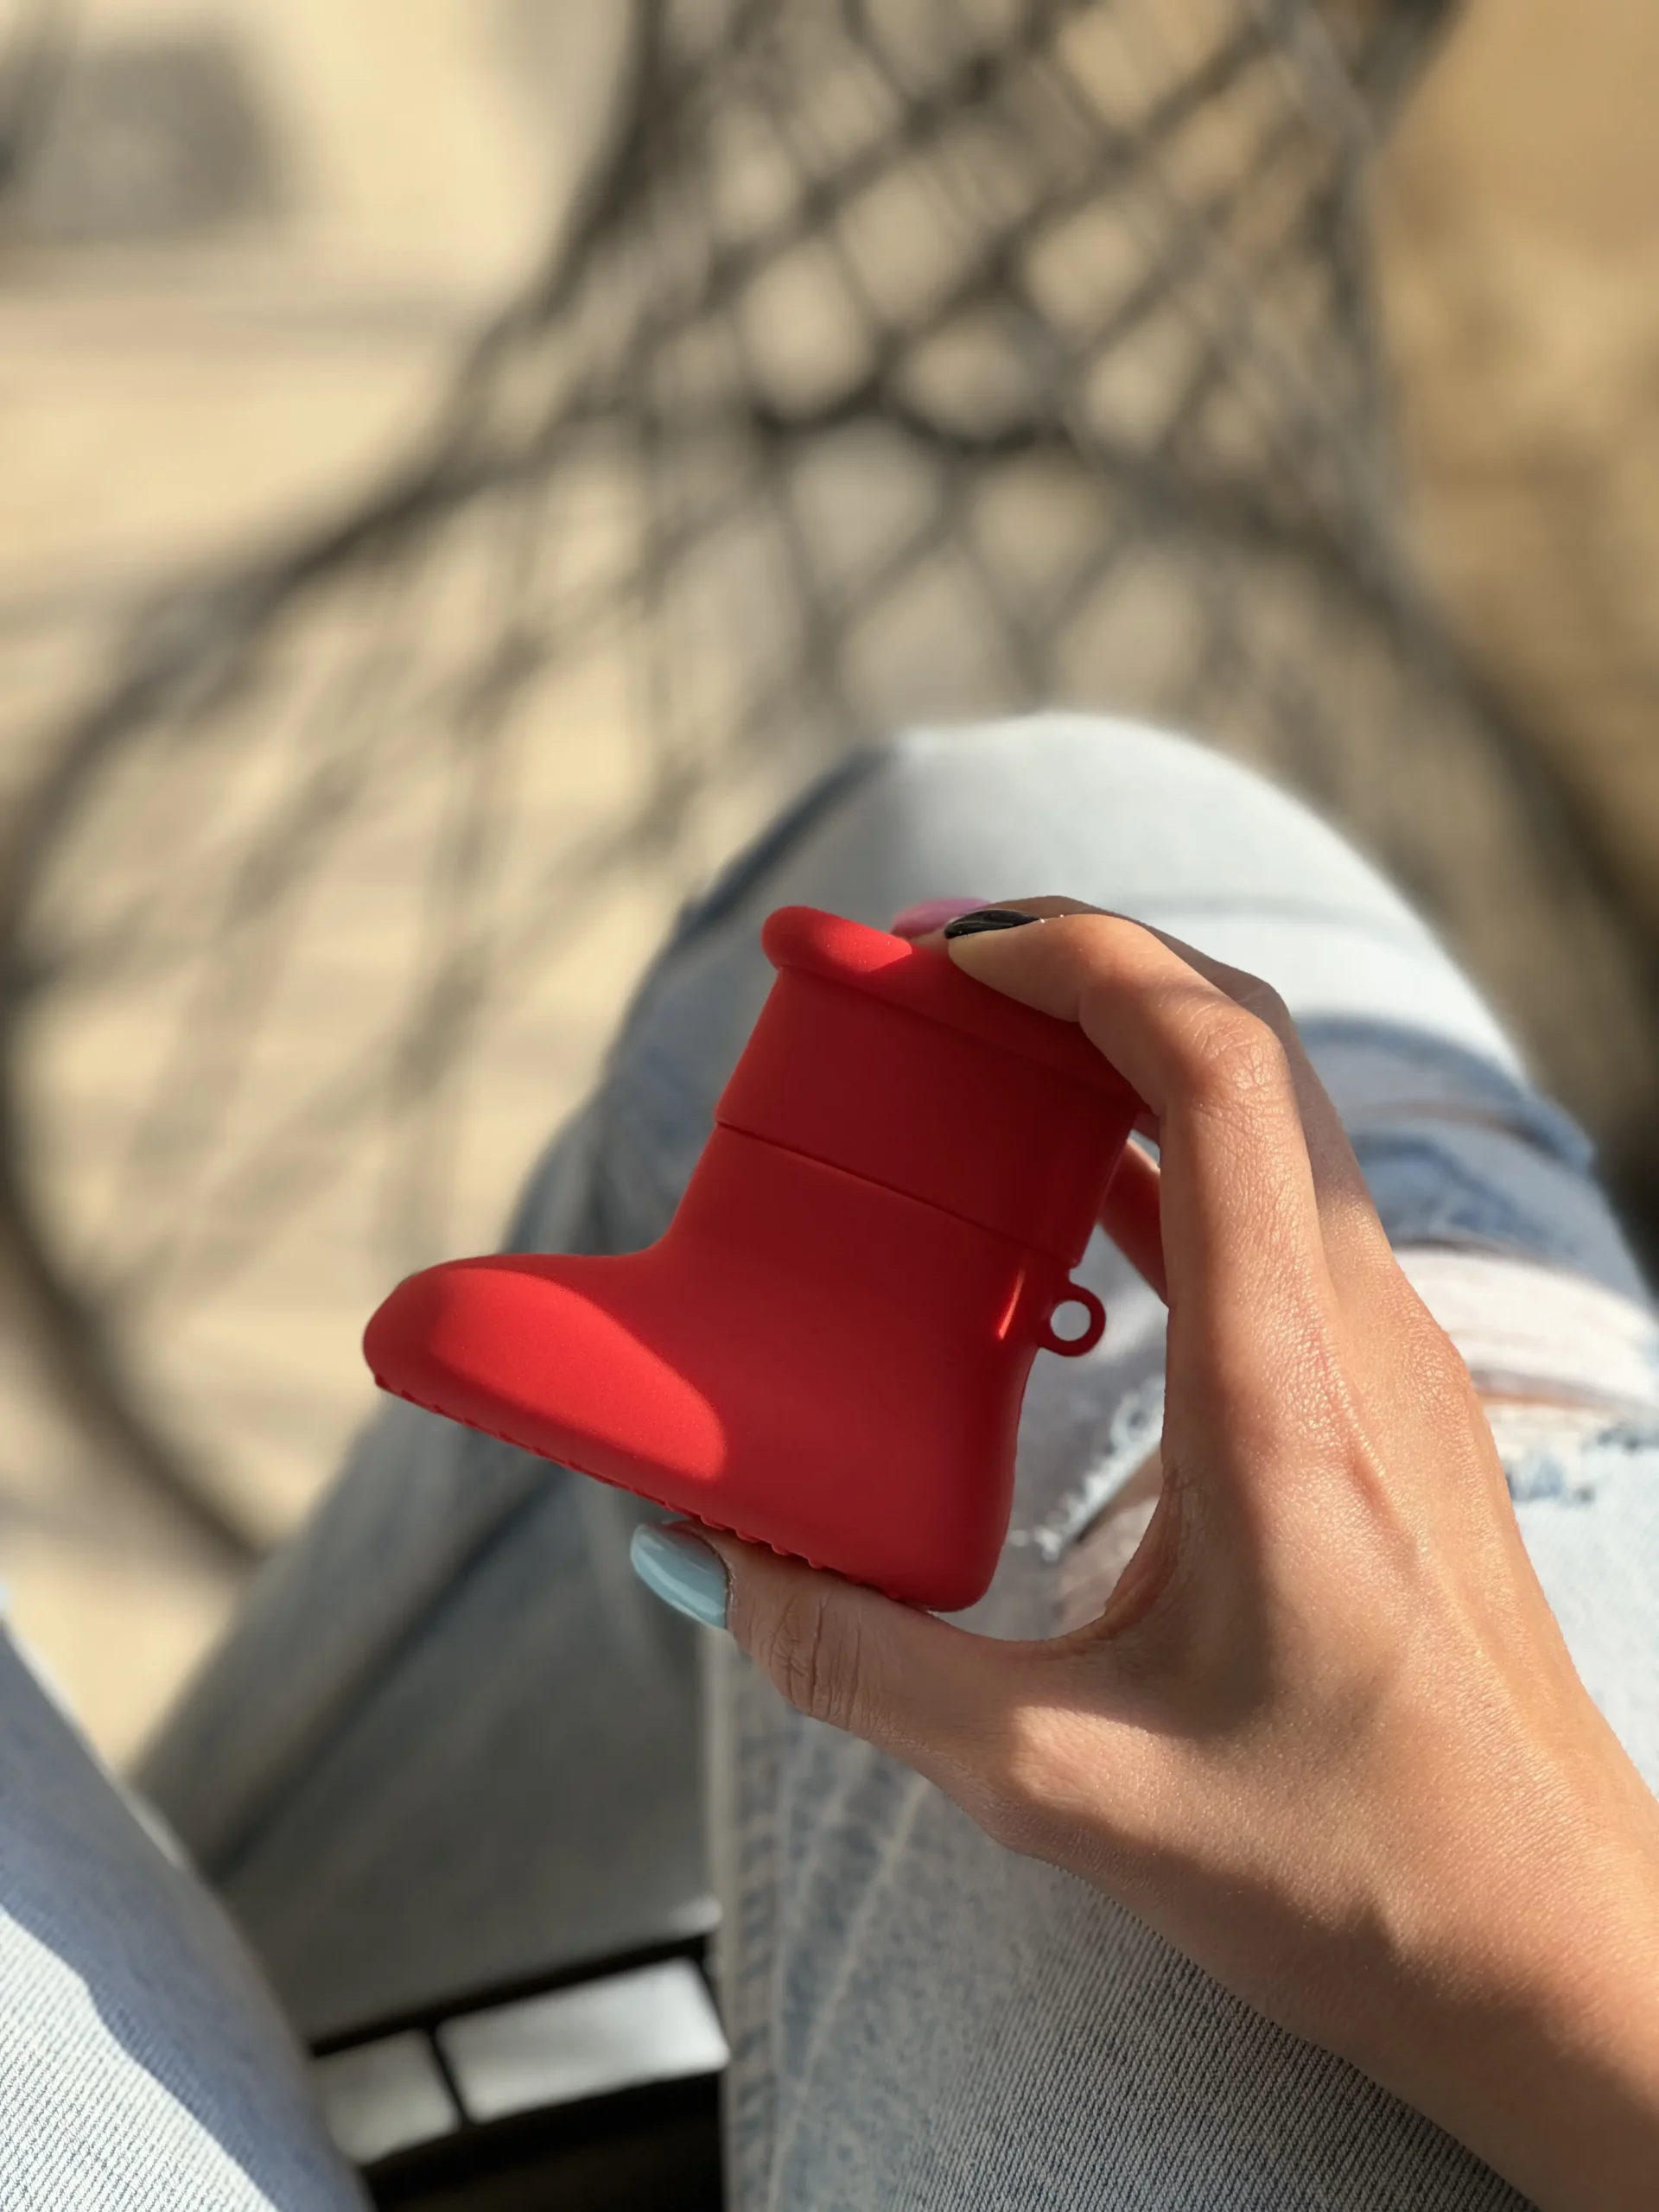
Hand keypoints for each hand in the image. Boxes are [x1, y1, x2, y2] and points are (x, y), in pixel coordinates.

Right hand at [689, 901, 1658, 2209]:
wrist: (1555, 1949)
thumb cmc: (1355, 1876)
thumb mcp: (1069, 1789)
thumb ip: (868, 1672)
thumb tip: (717, 1566)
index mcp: (1285, 1401)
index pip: (1217, 1075)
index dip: (1086, 964)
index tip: (947, 955)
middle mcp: (1357, 1342)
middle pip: (1248, 1052)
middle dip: (1089, 971)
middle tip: (933, 976)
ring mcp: (1386, 1364)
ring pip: (1270, 1119)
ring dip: (1126, 1055)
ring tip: (976, 1062)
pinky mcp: (1381, 1405)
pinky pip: (1275, 1211)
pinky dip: (1161, 1156)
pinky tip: (1061, 1200)